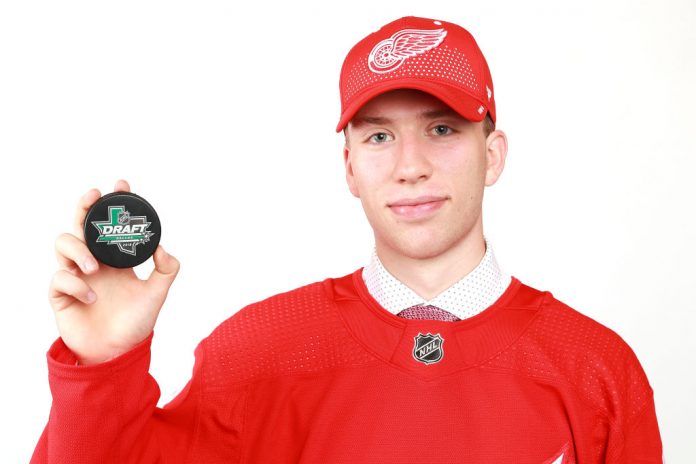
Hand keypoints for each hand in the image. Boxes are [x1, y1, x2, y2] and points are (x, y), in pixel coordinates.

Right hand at [48, 179, 179, 364]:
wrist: (117, 353)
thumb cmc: (136, 323)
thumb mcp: (158, 293)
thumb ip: (167, 269)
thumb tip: (161, 246)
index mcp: (115, 260)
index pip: (110, 226)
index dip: (114, 204)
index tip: (122, 186)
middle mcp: (93, 263)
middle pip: (81, 225)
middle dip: (84, 207)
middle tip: (94, 197)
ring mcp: (75, 276)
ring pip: (62, 244)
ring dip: (77, 249)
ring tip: (95, 267)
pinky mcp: (61, 295)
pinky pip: (58, 278)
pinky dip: (75, 283)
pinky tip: (91, 297)